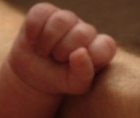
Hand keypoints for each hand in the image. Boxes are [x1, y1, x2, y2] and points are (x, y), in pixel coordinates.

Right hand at [0, 3, 115, 117]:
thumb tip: (80, 52)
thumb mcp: (74, 84)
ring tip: (44, 51)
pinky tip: (33, 41)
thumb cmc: (60, 79)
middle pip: (82, 33)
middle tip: (57, 59)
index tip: (74, 68)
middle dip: (64, 51)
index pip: (106, 46)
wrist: (34, 74)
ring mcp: (67, 19)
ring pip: (62, 20)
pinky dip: (34, 31)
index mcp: (100, 48)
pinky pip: (41, 14)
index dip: (89, 57)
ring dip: (48, 41)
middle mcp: (86, 30)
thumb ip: (83, 74)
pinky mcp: (46, 12)